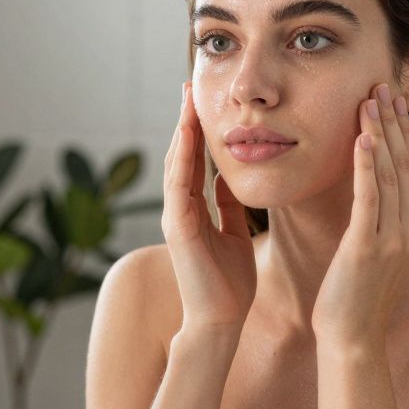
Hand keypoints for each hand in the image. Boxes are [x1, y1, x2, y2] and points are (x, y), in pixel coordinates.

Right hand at [162, 82, 255, 338]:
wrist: (220, 321)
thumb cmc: (229, 285)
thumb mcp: (233, 235)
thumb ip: (226, 207)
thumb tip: (227, 179)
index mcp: (193, 210)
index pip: (194, 162)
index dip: (197, 131)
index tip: (202, 102)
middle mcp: (179, 209)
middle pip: (180, 155)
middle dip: (185, 121)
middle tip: (189, 87)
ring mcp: (175, 217)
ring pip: (176, 164)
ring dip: (182, 131)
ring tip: (187, 101)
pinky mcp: (179, 228)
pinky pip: (179, 184)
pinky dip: (183, 157)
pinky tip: (188, 135)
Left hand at [311, 84, 408, 347]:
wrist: (352, 337)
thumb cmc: (363, 294)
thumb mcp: (396, 250)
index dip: (404, 131)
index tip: (392, 99)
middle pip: (406, 164)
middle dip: (394, 123)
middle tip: (382, 85)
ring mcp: (393, 239)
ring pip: (389, 174)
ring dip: (379, 134)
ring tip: (369, 100)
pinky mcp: (366, 247)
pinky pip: (369, 198)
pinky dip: (365, 166)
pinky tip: (360, 139)